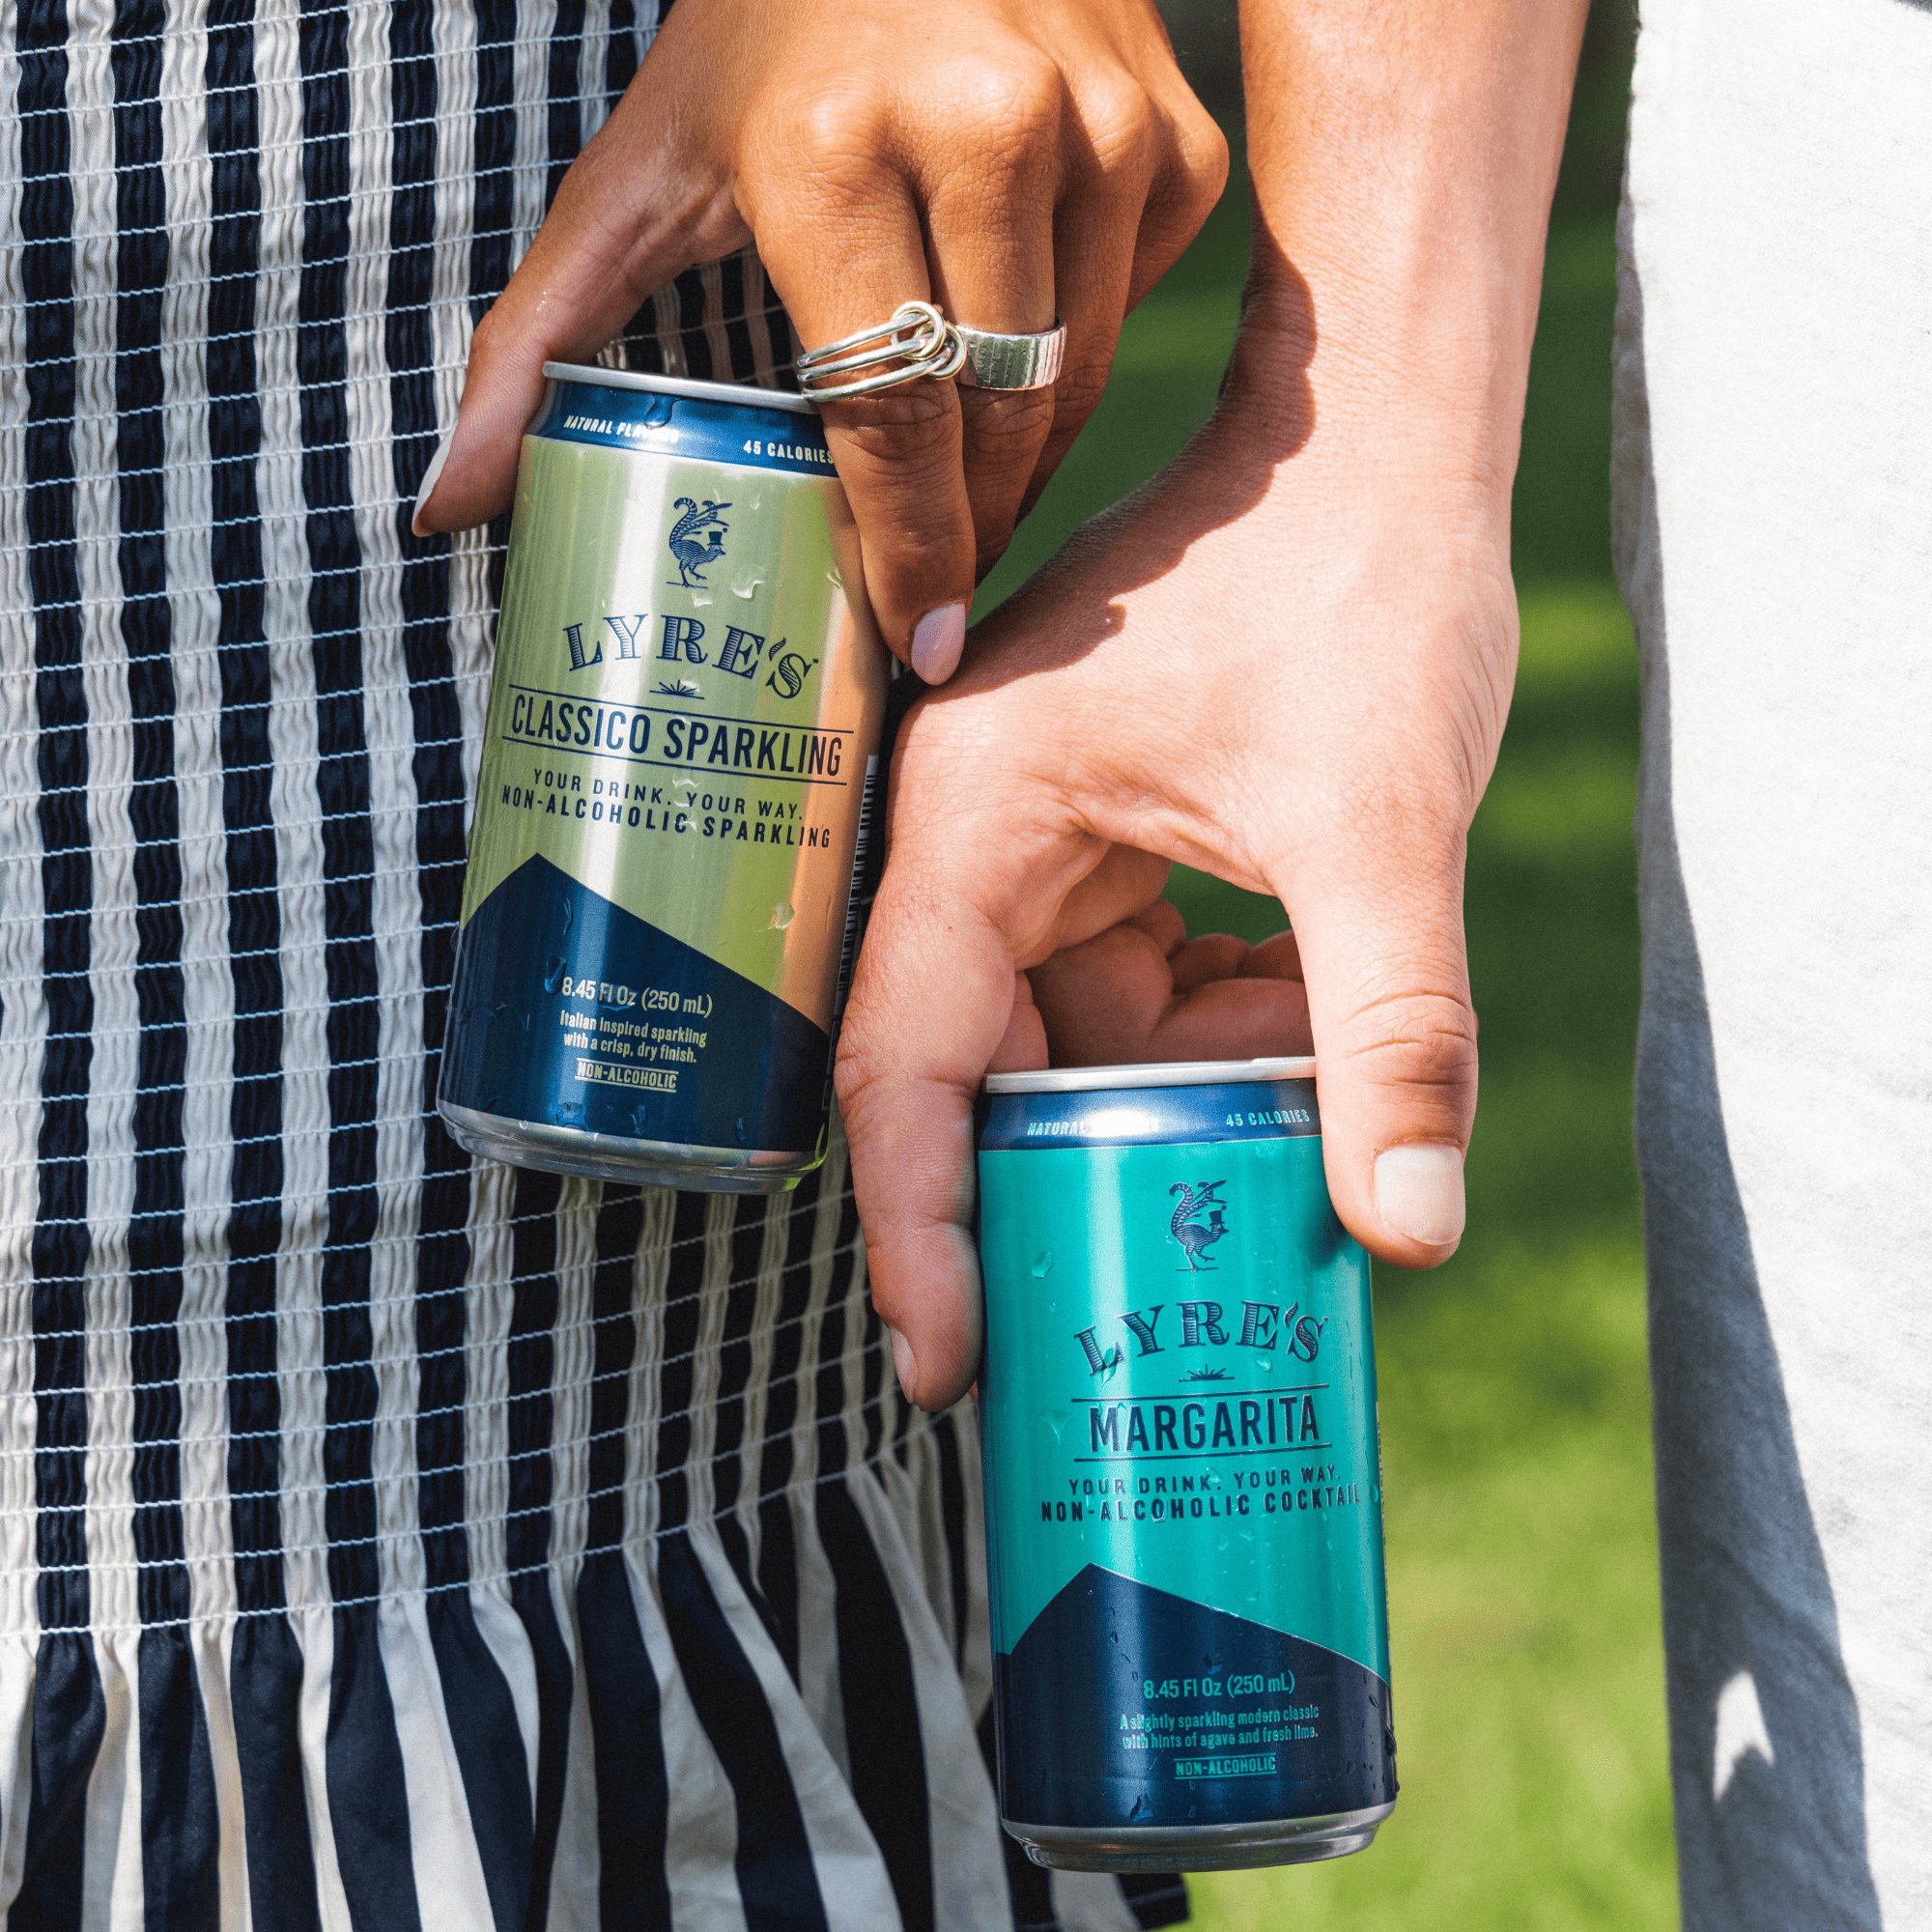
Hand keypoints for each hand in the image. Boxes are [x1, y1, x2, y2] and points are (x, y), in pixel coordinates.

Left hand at [412, 0, 1226, 682]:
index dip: (908, 555)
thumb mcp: (644, 169)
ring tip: (971, 499)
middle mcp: (992, 131)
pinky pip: (1130, 311)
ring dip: (1024, 466)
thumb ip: (542, 338)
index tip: (916, 643)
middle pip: (996, 423)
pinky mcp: (1175, 141)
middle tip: (934, 588)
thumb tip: (446, 505)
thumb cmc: (762, 31)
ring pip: (1075, 385)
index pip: (892, 418)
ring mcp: (1106, 130)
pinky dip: (1074, 359)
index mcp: (837, 149)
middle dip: (969, 532)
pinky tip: (1019, 351)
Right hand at [834, 351, 1517, 1410]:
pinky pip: (1134, 974)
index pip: (906, 1064)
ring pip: (1078, 1031)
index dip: (916, 1227)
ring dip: (1189, 1090)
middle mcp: (974, 833)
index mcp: (974, 822)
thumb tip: (1410, 1234)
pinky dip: (1218, 1024)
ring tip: (1306, 1118)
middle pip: (989, 1065)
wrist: (1387, 438)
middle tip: (1174, 1273)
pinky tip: (1311, 1029)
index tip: (950, 1364)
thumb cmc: (1356, 586)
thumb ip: (1392, 1034)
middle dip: (1094, 1164)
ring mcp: (1038, 832)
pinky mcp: (1106, 830)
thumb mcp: (1376, 826)